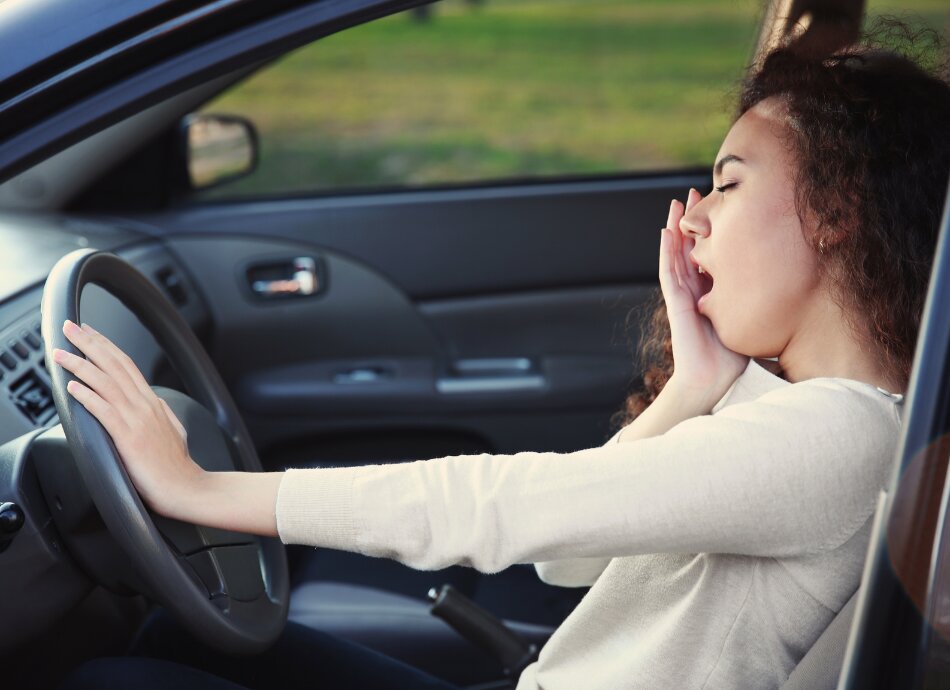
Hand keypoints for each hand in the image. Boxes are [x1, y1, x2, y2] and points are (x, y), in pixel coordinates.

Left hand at [52, 320, 206, 518]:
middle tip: (70, 327)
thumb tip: (153, 401)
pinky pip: (104, 411)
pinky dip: (88, 396)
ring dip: (81, 365)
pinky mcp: (129, 438)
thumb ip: (160, 412)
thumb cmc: (177, 466)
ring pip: (106, 383)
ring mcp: (137, 421)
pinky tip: (73, 387)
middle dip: (90, 343)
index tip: (89, 332)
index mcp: (152, 403)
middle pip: (114, 366)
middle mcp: (144, 406)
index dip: (106, 345)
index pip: (126, 365)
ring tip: (61, 354)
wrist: (186, 487)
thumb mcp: (173, 430)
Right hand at [659, 189, 748, 410]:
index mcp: (709, 294)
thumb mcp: (750, 324)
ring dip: (674, 228)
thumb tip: (794, 293)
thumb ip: (759, 308)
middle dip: (691, 221)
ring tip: (675, 204)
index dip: (710, 231)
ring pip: (675, 255)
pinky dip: (666, 252)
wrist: (711, 380)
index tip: (718, 208)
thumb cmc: (731, 361)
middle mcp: (694, 291)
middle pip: (689, 247)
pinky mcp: (676, 304)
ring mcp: (682, 296)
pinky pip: (668, 273)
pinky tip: (666, 232)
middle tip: (693, 194)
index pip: (707, 255)